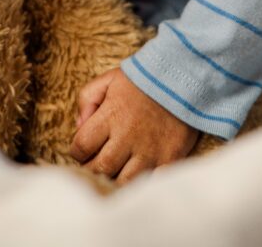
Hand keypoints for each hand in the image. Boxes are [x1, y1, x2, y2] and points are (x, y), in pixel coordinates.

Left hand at [70, 67, 198, 183]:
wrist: (184, 77)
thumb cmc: (143, 80)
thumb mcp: (109, 80)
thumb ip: (87, 99)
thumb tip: (79, 126)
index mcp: (111, 115)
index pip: (81, 146)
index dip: (77, 151)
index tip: (83, 149)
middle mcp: (128, 136)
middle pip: (99, 168)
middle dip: (93, 168)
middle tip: (97, 163)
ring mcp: (150, 150)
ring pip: (122, 182)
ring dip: (115, 179)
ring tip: (116, 170)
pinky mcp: (169, 159)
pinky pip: (150, 184)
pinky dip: (141, 185)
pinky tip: (137, 176)